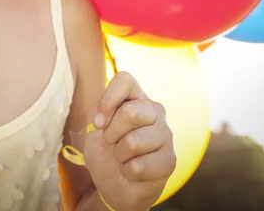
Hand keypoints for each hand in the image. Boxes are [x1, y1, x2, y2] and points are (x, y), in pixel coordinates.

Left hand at [84, 72, 175, 210]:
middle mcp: (155, 111)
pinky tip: (133, 171)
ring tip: (123, 157)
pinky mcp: (169, 160)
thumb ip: (97, 112)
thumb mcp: (93, 126)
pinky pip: (139, 167)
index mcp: (136, 96)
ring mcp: (165, 134)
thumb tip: (102, 120)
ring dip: (119, 155)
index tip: (98, 122)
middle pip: (130, 112)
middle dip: (111, 134)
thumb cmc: (105, 148)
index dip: (108, 100)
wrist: (113, 182)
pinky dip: (128, 172)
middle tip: (111, 143)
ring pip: (134, 142)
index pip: (125, 80)